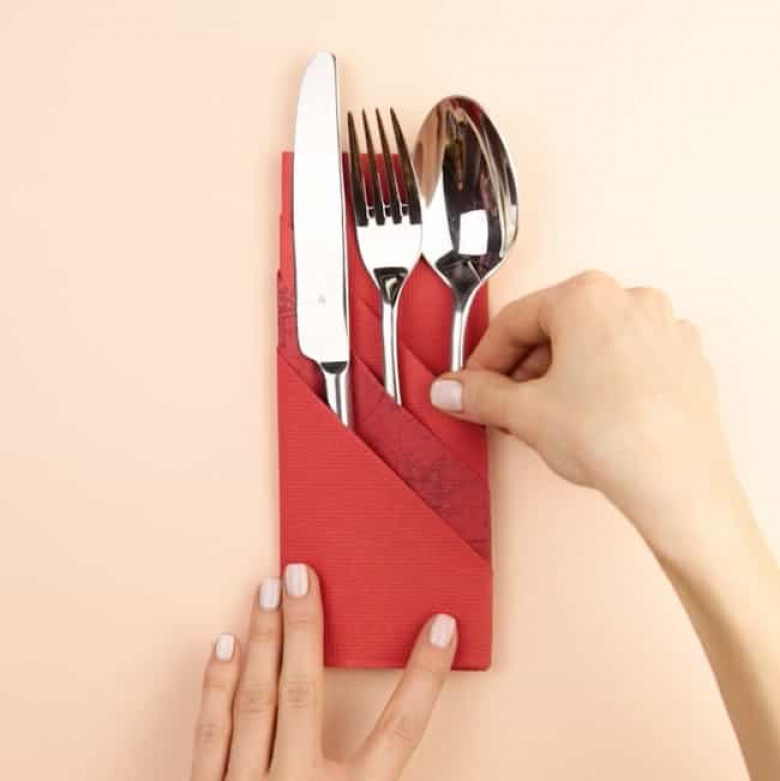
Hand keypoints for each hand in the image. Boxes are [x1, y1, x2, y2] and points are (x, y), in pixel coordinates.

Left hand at [191, 564, 456, 780]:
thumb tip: (407, 748)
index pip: (400, 733)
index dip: (423, 677)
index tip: (441, 626)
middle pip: (305, 696)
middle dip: (306, 630)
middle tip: (301, 573)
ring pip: (255, 703)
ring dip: (262, 642)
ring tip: (265, 590)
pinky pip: (209, 737)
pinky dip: (215, 688)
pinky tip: (221, 646)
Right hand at [430, 271, 744, 558]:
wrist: (677, 485)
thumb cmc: (611, 437)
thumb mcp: (524, 414)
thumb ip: (478, 395)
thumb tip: (450, 390)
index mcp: (587, 297)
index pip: (514, 321)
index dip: (484, 358)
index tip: (473, 385)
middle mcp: (631, 300)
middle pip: (556, 329)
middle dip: (524, 369)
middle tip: (506, 406)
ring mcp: (666, 329)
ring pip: (593, 343)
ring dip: (561, 374)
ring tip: (548, 417)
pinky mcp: (686, 361)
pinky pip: (629, 360)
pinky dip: (602, 380)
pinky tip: (591, 416)